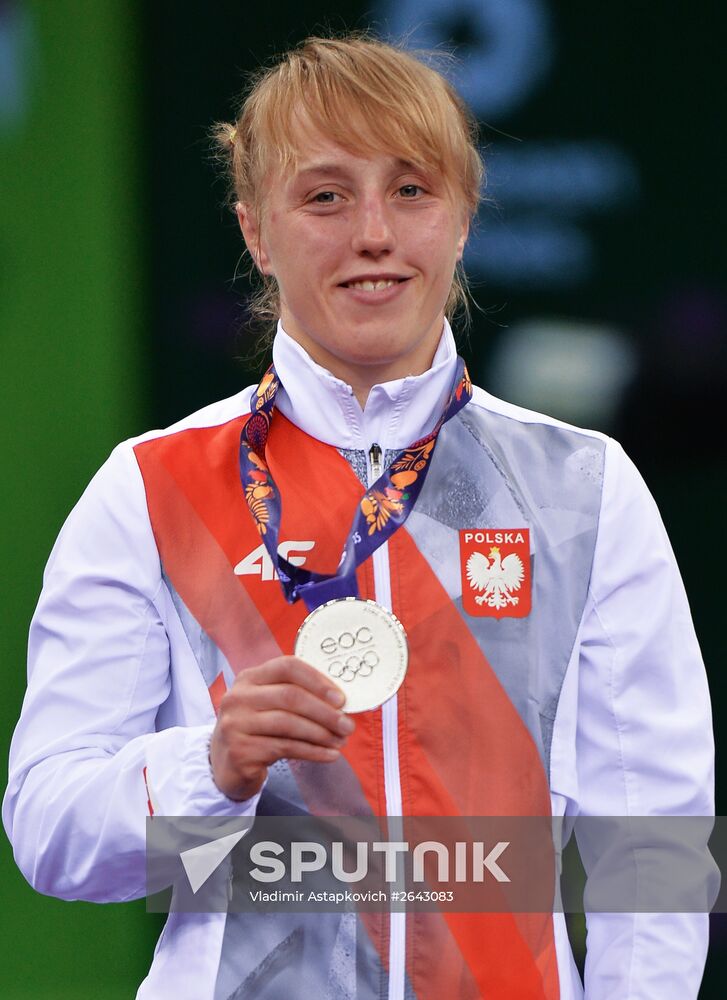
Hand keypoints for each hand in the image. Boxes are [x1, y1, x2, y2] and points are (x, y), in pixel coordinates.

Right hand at [209, 655, 354, 800]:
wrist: (226, 765)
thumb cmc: (257, 730)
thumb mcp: (268, 705)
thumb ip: (295, 696)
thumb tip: (341, 702)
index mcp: (249, 678)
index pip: (287, 667)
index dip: (317, 680)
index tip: (341, 698)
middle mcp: (238, 697)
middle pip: (290, 696)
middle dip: (325, 712)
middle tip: (347, 725)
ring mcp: (236, 724)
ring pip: (288, 724)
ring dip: (321, 734)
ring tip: (341, 741)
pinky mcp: (240, 751)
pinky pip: (285, 748)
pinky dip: (312, 751)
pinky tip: (329, 755)